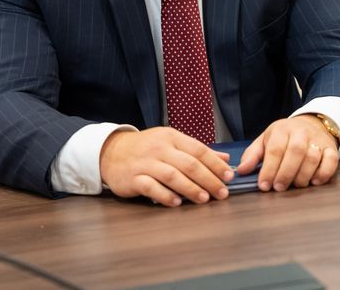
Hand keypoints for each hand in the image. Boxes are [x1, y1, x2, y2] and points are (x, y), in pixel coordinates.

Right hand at [99, 127, 232, 206]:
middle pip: (189, 164)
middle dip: (208, 179)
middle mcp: (160, 148)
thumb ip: (197, 151)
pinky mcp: (133, 178)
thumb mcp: (171, 143)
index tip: (228, 177)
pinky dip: (165, 195)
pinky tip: (177, 202)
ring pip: (172, 175)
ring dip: (191, 188)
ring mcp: (145, 163)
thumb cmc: (146, 148)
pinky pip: (151, 187)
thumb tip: (225, 159)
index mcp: (172, 137)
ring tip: (204, 199)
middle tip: (222, 192)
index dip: (215, 164)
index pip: (199, 150)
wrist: (111, 152)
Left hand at [237, 115, 338, 191]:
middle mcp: (301, 133)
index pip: (275, 149)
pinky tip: (314, 181)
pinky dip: (323, 173)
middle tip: (278, 188)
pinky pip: (331, 161)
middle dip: (285, 173)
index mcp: (282, 130)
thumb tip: (241, 171)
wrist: (312, 124)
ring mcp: (317, 141)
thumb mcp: (266, 140)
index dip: (269, 169)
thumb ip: (252, 155)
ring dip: (302, 176)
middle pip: (295, 152)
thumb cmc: (285, 137)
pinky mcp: (331, 149)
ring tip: (295, 185)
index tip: (264, 185)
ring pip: (312, 158)